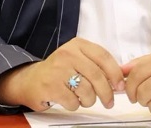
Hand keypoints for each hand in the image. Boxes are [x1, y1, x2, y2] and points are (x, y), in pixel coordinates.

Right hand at [0, 37, 123, 110]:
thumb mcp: (78, 60)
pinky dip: (75, 105)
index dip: (115, 73)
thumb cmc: (59, 71)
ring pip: (87, 91)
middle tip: (109, 101)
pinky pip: (73, 101)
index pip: (103, 56)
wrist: (30, 79)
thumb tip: (120, 79)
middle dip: (107, 93)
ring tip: (84, 99)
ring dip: (89, 100)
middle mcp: (67, 53)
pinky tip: (70, 100)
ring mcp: (58, 69)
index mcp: (78, 45)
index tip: (120, 85)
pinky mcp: (50, 85)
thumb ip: (97, 66)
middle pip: (97, 76)